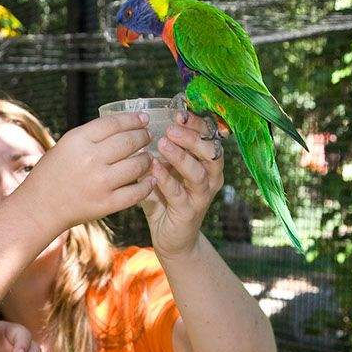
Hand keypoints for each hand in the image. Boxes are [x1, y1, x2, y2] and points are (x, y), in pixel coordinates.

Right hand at [21, 112, 154, 230]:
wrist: (40, 207)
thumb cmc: (52, 173)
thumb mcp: (66, 146)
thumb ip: (91, 136)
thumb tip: (123, 126)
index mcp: (78, 140)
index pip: (114, 123)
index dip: (133, 119)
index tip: (143, 119)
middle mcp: (90, 159)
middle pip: (129, 141)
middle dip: (144, 137)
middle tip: (147, 137)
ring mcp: (100, 183)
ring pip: (137, 165)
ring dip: (147, 160)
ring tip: (147, 158)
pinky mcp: (106, 204)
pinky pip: (136, 192)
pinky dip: (147, 185)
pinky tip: (150, 179)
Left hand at [142, 109, 224, 257]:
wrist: (172, 237)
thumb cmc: (167, 199)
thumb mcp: (165, 170)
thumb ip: (159, 152)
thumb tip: (141, 126)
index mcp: (206, 162)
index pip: (208, 137)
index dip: (196, 124)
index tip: (179, 114)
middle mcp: (210, 177)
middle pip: (210, 151)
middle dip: (192, 137)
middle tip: (171, 128)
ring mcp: (201, 195)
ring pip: (198, 172)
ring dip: (181, 156)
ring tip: (163, 144)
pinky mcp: (189, 212)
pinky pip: (179, 193)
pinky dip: (167, 180)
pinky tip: (154, 169)